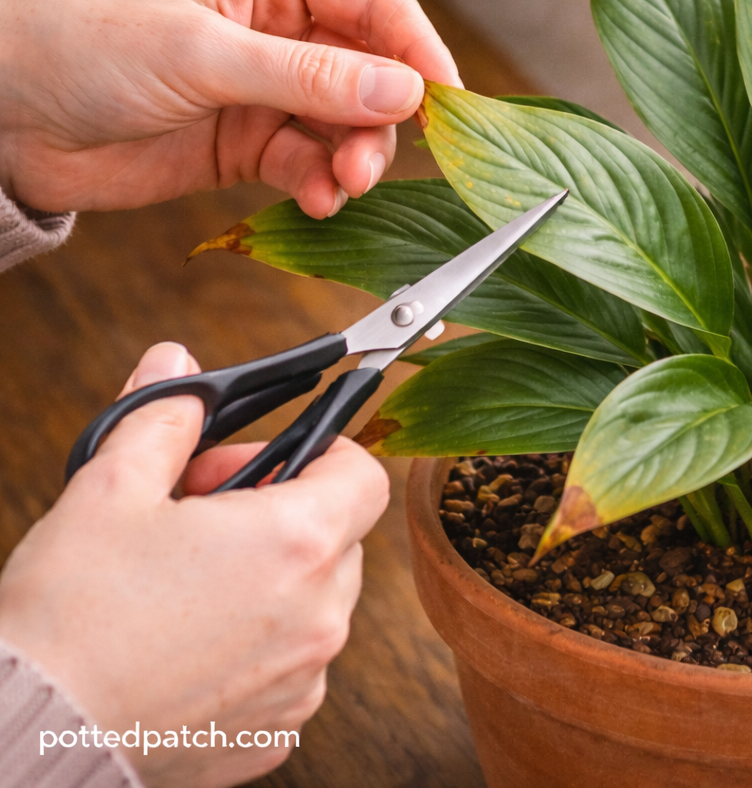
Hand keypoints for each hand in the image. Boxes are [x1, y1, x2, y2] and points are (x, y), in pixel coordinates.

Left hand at [0, 0, 459, 217]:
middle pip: (372, 73)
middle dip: (381, 121)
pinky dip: (321, 185)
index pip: (377, 6)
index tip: (450, 104)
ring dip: (353, 160)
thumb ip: (310, 76)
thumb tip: (406, 91)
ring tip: (342, 188)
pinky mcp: (253, 142)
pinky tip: (316, 201)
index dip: (420, 52)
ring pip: (347, 126)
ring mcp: (270, 88)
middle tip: (371, 164)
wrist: (12, 118)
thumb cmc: (90, 48)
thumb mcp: (205, 54)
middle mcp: (283, 28)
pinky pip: (311, 163)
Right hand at [0, 342, 389, 787]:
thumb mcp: (112, 488)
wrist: (29, 737)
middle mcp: (318, 617)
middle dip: (281, 511)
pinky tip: (191, 640)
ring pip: (315, 603)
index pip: (364, 476)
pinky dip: (257, 645)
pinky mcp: (274, 731)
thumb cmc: (71, 618)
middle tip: (206, 512)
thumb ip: (164, 418)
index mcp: (297, 544)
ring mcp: (302, 682)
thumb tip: (180, 369)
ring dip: (272, 580)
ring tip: (193, 578)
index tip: (268, 461)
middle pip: (337, 537)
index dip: (322, 454)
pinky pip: (289, 667)